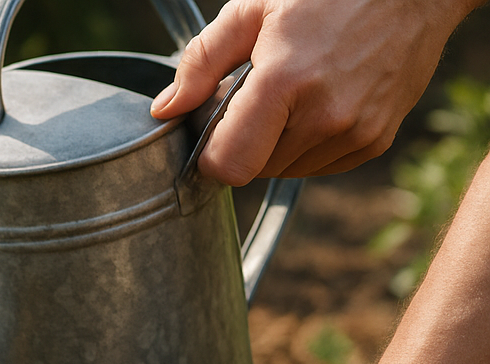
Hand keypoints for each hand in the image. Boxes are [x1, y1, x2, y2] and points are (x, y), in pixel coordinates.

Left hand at [151, 0, 476, 184]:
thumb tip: (165, 110)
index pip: (229, 165)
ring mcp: (355, 133)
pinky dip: (308, 145)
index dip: (212, 154)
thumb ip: (201, 62)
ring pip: (285, 171)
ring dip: (276, 145)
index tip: (213, 128)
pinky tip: (317, 104)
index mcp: (286, 84)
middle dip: (243, 142)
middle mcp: (324, 117)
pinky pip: (319, 166)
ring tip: (291, 96)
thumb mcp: (254, 10)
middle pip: (254, 169)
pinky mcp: (374, 142)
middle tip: (256, 99)